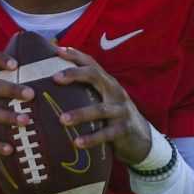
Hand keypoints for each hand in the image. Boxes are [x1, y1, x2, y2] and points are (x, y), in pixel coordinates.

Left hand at [50, 49, 154, 166]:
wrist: (140, 138)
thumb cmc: (112, 116)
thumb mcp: (102, 99)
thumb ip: (84, 91)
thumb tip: (53, 81)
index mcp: (107, 83)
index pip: (91, 63)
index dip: (75, 55)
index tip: (57, 50)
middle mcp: (115, 92)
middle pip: (96, 76)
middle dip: (75, 74)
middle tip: (55, 78)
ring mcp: (121, 110)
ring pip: (100, 109)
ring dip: (80, 113)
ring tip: (62, 119)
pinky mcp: (124, 130)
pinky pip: (106, 134)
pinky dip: (92, 138)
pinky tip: (77, 143)